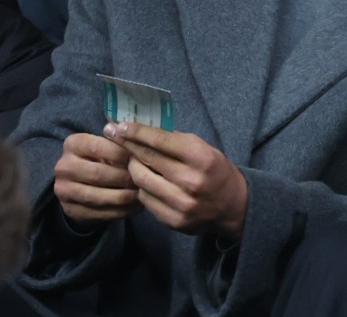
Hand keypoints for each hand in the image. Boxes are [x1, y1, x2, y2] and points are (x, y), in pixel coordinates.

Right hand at [53, 133, 142, 224]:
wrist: (78, 183)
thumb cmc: (98, 159)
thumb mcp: (104, 146)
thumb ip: (118, 146)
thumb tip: (140, 150)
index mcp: (72, 144)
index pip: (98, 147)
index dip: (122, 153)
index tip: (141, 158)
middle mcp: (63, 167)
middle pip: (99, 174)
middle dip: (125, 177)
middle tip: (144, 179)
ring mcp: (64, 191)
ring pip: (99, 197)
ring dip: (125, 197)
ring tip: (143, 194)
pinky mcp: (70, 211)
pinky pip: (99, 213)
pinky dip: (120, 211)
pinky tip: (135, 207)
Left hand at [105, 122, 247, 238]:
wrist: (233, 206)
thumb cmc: (215, 171)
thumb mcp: (204, 148)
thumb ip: (176, 141)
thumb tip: (144, 129)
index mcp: (201, 158)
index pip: (161, 141)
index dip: (137, 132)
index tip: (120, 125)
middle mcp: (191, 181)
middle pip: (147, 159)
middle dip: (127, 145)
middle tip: (113, 136)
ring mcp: (181, 203)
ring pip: (141, 181)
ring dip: (133, 167)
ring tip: (132, 160)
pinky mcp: (173, 220)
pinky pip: (145, 200)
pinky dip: (142, 188)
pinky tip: (144, 180)